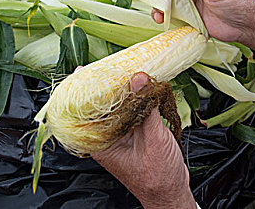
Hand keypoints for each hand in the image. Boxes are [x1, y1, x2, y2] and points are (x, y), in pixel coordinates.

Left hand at [92, 72, 194, 208]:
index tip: (84, 69)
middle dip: (106, 84)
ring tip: (128, 68)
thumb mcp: (152, 139)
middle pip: (100, 106)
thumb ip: (145, 108)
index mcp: (101, 143)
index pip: (85, 112)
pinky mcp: (134, 131)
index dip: (82, 90)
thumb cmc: (158, 176)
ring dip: (124, 89)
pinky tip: (144, 84)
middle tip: (112, 62)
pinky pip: (132, 109)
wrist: (171, 192)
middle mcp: (107, 137)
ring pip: (117, 105)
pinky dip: (137, 97)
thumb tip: (138, 77)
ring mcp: (121, 134)